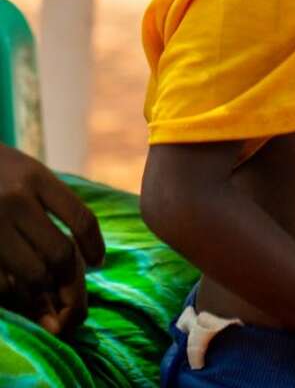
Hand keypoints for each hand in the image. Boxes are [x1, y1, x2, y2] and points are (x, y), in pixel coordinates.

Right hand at [0, 145, 103, 335]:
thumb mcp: (25, 172)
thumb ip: (50, 202)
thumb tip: (81, 254)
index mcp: (35, 178)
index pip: (80, 218)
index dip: (94, 246)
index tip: (98, 262)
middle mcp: (15, 201)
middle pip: (60, 253)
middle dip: (72, 286)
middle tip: (74, 305)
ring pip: (33, 274)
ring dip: (45, 297)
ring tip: (50, 308)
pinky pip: (1, 284)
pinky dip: (15, 298)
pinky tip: (21, 298)